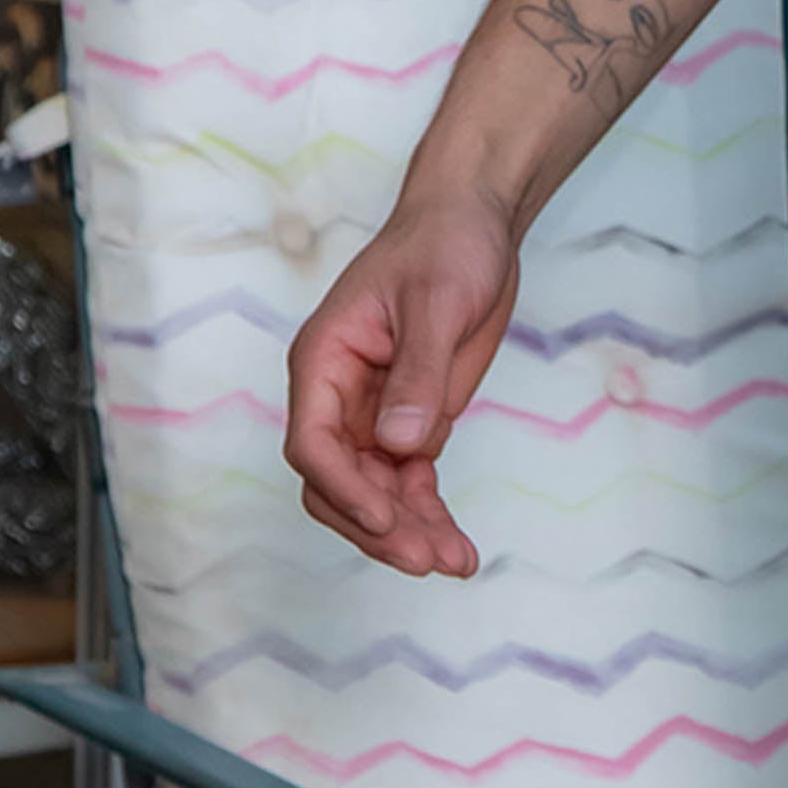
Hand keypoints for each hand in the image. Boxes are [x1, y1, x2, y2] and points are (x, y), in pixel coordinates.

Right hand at [282, 189, 520, 578]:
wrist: (474, 225)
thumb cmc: (445, 246)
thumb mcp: (436, 304)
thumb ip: (418, 375)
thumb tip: (400, 445)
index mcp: (323, 360)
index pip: (313, 442)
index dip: (344, 487)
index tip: (385, 517)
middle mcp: (338, 396)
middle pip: (338, 483)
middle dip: (378, 525)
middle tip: (429, 559)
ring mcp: (373, 415)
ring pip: (373, 494)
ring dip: (408, 531)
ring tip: (455, 563)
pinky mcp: (412, 423)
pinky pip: (409, 483)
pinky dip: (429, 514)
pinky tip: (457, 548)